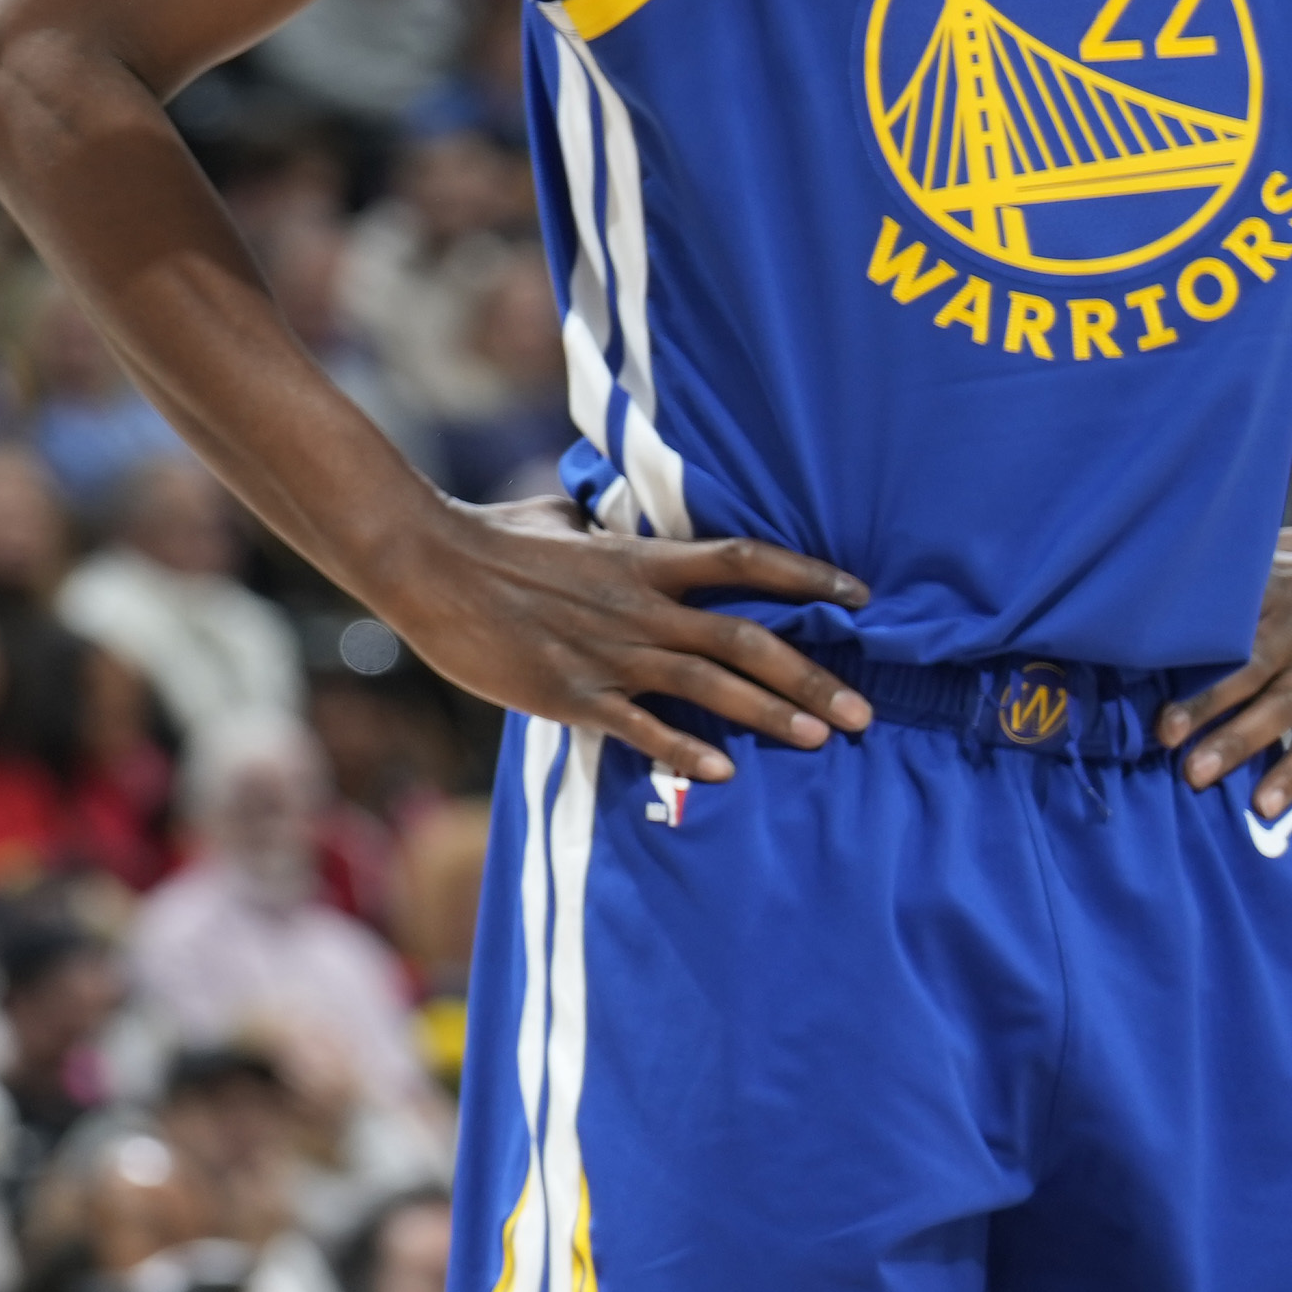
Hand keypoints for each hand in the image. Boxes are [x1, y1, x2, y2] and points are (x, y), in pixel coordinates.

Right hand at [370, 496, 873, 782]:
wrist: (424, 561)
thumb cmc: (485, 535)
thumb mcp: (557, 518)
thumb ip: (598, 529)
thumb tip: (607, 519)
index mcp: (638, 559)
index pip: (743, 561)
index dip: (808, 578)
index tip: (861, 598)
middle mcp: (637, 606)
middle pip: (746, 639)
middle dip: (813, 675)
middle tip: (867, 711)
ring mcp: (606, 651)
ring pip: (708, 684)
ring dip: (772, 714)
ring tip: (823, 738)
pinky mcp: (568, 691)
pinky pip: (638, 725)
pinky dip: (682, 749)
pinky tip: (721, 773)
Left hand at [1164, 510, 1291, 817]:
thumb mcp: (1264, 556)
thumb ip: (1217, 577)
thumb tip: (1139, 580)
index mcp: (1266, 599)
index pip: (1221, 625)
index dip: (1184, 648)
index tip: (1140, 665)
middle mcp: (1291, 639)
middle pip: (1244, 673)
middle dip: (1204, 706)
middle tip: (1163, 735)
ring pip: (1276, 714)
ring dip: (1237, 744)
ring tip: (1197, 775)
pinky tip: (1265, 806)